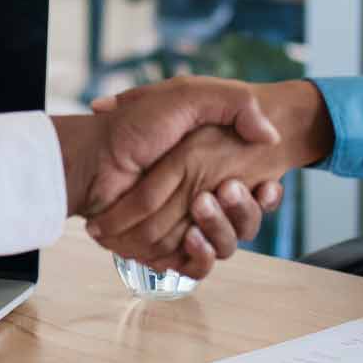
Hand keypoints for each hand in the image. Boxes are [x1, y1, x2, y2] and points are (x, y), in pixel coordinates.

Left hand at [83, 77, 333, 273]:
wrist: (93, 154)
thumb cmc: (136, 123)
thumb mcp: (188, 95)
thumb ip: (235, 103)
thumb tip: (269, 135)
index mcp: (212, 168)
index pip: (257, 193)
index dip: (267, 194)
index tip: (267, 184)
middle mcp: (202, 198)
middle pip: (243, 222)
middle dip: (245, 210)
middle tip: (230, 188)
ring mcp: (185, 226)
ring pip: (225, 245)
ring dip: (222, 229)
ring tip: (204, 204)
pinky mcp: (167, 251)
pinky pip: (196, 267)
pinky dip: (199, 257)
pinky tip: (192, 238)